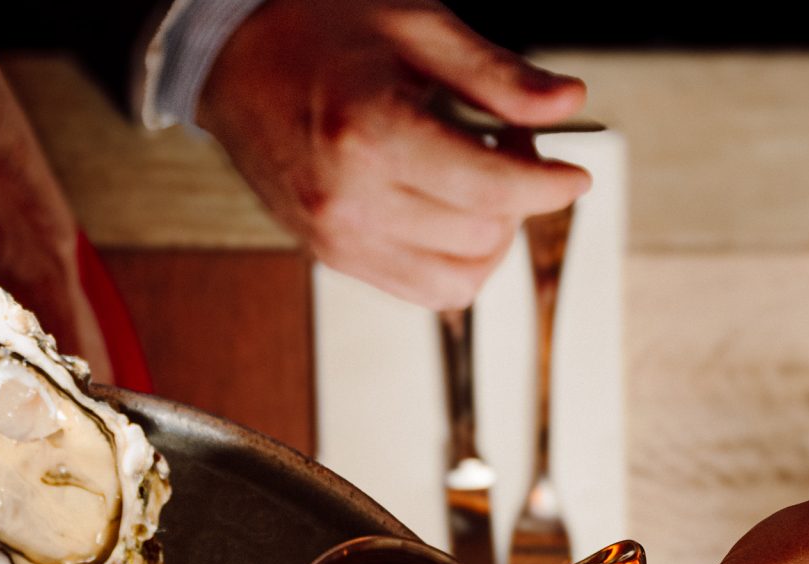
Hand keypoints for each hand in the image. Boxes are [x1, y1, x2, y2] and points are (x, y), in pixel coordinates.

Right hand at [196, 0, 588, 308]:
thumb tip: (566, 104)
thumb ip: (497, 74)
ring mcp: (336, 238)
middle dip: (519, 199)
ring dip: (489, 240)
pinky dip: (453, 263)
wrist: (235, 62)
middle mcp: (349, 200)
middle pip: (481, 237)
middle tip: (509, 147)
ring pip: (455, 281)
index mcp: (371, 134)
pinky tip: (451, 214)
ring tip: (480, 186)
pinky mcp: (330, 256)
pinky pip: (418, 289)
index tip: (573, 173)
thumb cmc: (318, 32)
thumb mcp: (417, 28)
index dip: (550, 184)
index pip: (492, 190)